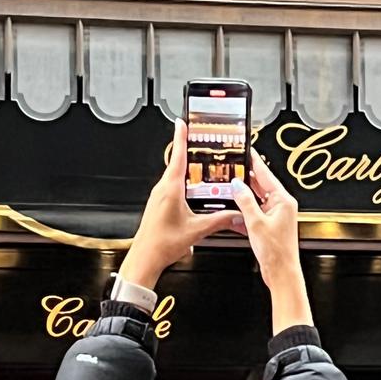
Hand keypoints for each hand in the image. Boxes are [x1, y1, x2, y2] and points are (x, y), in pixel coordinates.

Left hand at [118, 119, 240, 289]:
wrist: (145, 258)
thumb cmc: (161, 244)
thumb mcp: (197, 230)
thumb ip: (219, 220)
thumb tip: (235, 213)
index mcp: (170, 188)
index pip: (178, 155)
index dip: (181, 136)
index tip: (183, 122)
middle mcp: (162, 189)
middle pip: (178, 163)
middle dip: (189, 152)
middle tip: (199, 142)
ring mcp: (159, 196)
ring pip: (176, 177)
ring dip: (188, 170)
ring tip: (202, 168)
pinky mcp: (159, 204)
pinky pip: (173, 188)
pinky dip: (184, 184)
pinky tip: (194, 192)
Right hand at [231, 149, 312, 333]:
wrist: (281, 274)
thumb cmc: (277, 252)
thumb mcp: (255, 222)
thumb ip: (245, 201)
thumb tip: (237, 184)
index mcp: (283, 200)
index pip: (266, 174)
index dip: (254, 161)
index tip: (246, 150)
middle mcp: (281, 206)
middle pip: (260, 185)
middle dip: (245, 178)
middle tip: (231, 168)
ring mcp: (275, 216)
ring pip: (255, 200)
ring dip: (242, 197)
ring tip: (228, 189)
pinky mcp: (269, 226)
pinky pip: (254, 213)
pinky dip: (243, 212)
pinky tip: (232, 212)